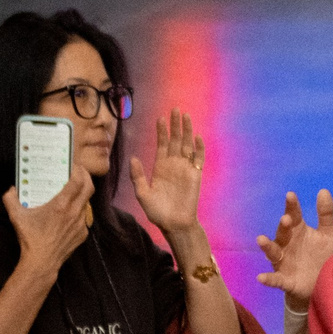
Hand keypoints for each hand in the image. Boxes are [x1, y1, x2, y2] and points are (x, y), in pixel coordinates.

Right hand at [0, 164, 91, 275]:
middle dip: (86, 177)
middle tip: (78, 172)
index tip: (75, 165)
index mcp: (61, 205)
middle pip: (89, 188)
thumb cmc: (30, 238)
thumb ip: (10, 199)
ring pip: (86, 203)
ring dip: (81, 195)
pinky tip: (68, 213)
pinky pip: (84, 218)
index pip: (78, 181)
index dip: (79, 170)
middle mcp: (74, 213)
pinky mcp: (83, 234)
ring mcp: (81, 224)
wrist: (42, 263)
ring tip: (71, 192)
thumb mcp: (16, 216)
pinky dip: (78, 212)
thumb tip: (10, 189)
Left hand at [129, 111, 205, 233]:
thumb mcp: (142, 193)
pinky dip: (199, 148)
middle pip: (175, 140)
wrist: (174, 223)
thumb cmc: (157, 211)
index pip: (161, 144)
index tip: (160, 118)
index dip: (161, 131)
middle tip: (175, 109)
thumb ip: (137, 176)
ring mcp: (185, 169)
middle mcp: (173, 165)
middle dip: (175, 125)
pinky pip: (198, 158)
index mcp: (160, 167)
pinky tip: (197, 137)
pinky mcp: (195, 175)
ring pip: (187, 145)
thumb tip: (133, 158)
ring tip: (185, 116)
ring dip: (187, 131)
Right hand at [256, 189, 332, 311]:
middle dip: (283, 226)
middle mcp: (287, 244)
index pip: (294, 215)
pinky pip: (275, 279)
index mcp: (298, 231)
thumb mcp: (329, 234)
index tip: (291, 195)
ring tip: (261, 240)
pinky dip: (268, 279)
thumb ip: (326, 214)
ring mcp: (284, 262)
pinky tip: (261, 277)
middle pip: (283, 233)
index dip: (292, 206)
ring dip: (267, 247)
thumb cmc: (324, 255)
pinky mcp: (285, 280)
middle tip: (286, 219)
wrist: (323, 284)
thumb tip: (323, 191)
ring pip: (273, 253)